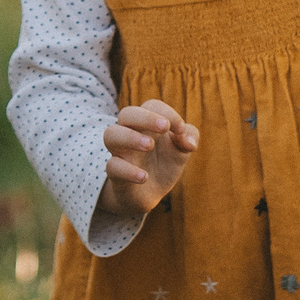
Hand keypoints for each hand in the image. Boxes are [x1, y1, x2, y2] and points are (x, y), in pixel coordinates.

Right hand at [97, 99, 197, 217]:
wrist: (148, 193)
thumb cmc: (164, 164)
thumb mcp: (181, 150)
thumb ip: (189, 139)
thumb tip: (188, 142)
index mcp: (146, 124)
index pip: (151, 106)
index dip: (167, 113)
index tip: (180, 129)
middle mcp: (130, 133)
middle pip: (126, 113)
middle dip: (145, 117)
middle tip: (164, 127)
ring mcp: (121, 153)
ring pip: (110, 135)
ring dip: (130, 137)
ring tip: (149, 145)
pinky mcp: (116, 174)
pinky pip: (112, 167)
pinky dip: (127, 170)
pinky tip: (144, 177)